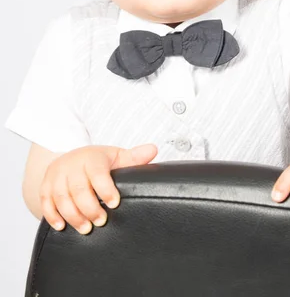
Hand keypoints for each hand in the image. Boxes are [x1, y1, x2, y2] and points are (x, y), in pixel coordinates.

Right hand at [40, 143, 157, 233]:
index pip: (97, 172)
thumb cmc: (98, 161)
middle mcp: (72, 164)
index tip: (115, 203)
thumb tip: (153, 150)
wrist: (70, 159)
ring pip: (61, 197)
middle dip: (89, 207)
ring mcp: (57, 175)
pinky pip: (46, 201)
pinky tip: (62, 226)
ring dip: (72, 215)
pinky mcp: (45, 185)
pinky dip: (52, 215)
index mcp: (92, 156)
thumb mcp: (116, 156)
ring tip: (85, 228)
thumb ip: (134, 157)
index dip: (106, 188)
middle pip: (78, 188)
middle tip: (101, 221)